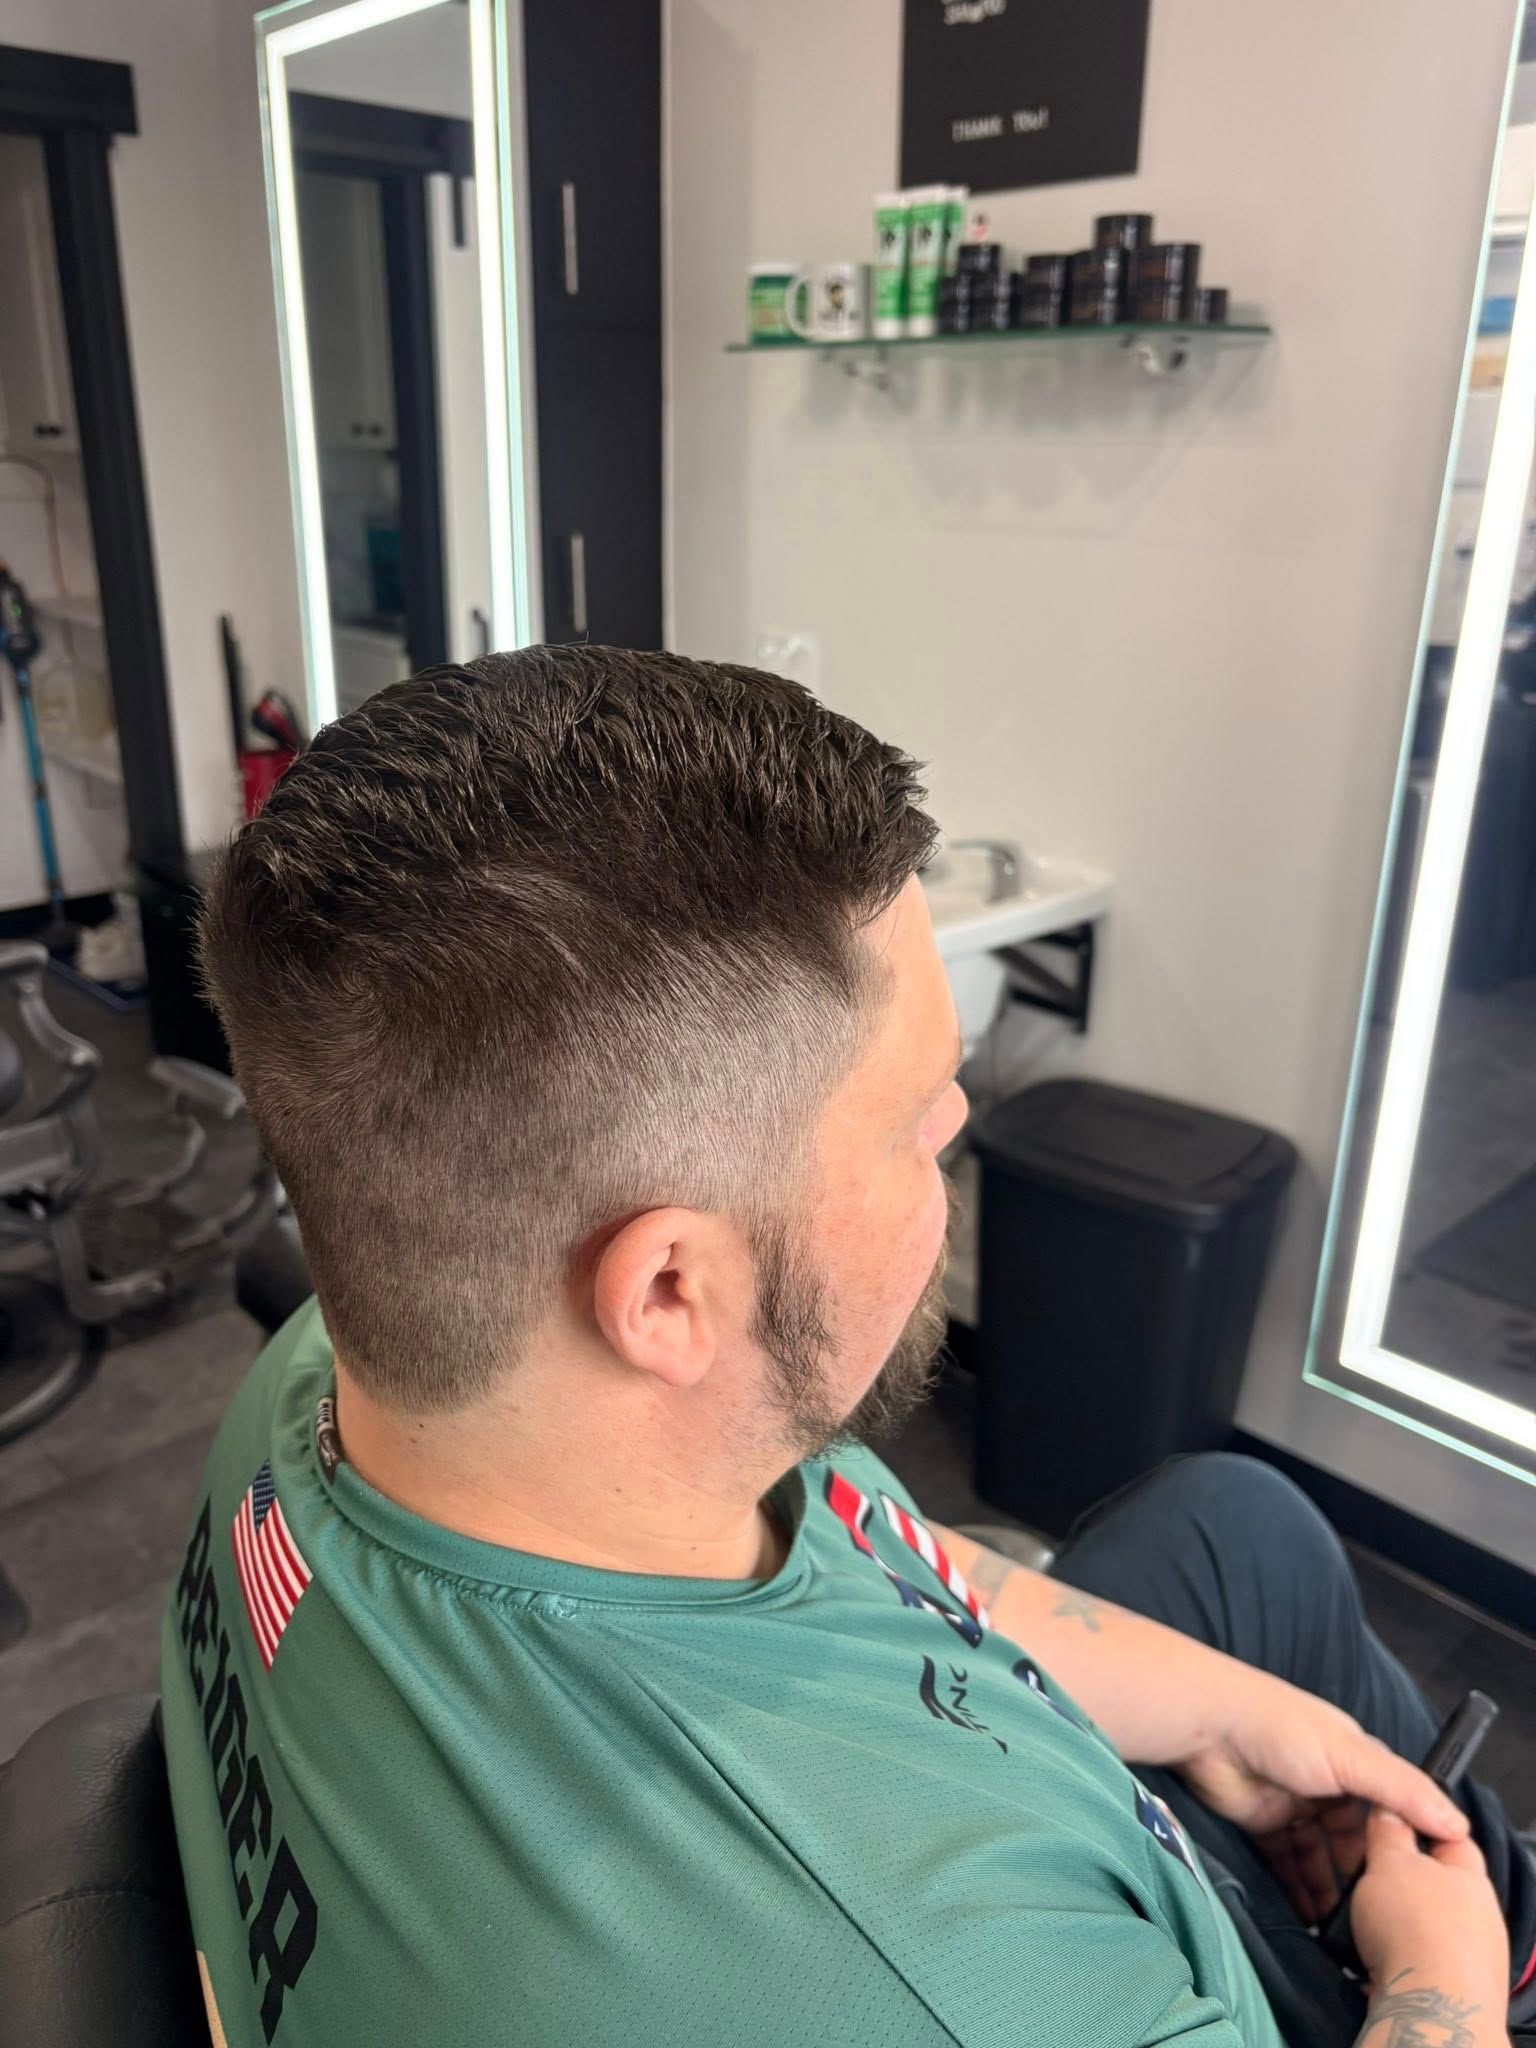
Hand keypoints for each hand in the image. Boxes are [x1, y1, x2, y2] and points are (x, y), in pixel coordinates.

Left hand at [1173, 1668, 1467, 1922]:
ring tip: (1344, 1931)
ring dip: (1329, 1890)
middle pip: (1353, 1840)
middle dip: (1363, 1877)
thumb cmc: (1281, 1728)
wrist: (1207, 1727)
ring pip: (1320, 1857)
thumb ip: (1403, 1792)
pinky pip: (1287, 1863)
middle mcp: (1327, 1783)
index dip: (1401, 1846)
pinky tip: (1309, 1917)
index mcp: (1354, 1760)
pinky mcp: (1263, 1824)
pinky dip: (1298, 1888)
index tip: (1416, 1887)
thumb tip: (1458, 1824)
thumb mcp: (1352, 1757)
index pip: (1388, 1810)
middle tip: (1376, 1918)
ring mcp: (1294, 1804)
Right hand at [1352, 1807, 1507, 2023]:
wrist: (1432, 2010)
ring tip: (1360, 1919)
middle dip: (1400, 1878)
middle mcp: (1479, 1916)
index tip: (1387, 1819)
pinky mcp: (1454, 1988)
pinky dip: (1396, 1954)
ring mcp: (1470, 1956)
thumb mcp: (1390, 1862)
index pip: (1449, 1834)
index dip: (1417, 1822)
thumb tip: (1390, 1808)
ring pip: (1425, 1923)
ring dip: (1396, 1920)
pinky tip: (1373, 1954)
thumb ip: (1389, 1831)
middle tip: (1364, 1873)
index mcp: (1471, 1876)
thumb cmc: (1416, 1928)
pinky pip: (1420, 1959)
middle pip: (1435, 1882)